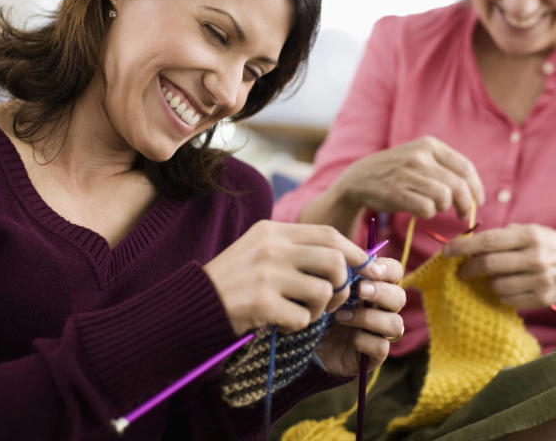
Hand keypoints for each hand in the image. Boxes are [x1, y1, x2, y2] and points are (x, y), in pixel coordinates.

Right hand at [204, 220, 368, 334]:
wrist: (192, 306)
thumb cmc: (233, 281)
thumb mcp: (260, 251)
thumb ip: (296, 250)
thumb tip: (347, 258)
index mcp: (272, 230)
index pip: (328, 234)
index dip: (353, 252)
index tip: (363, 270)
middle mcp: (271, 247)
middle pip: (334, 260)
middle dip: (342, 285)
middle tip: (329, 300)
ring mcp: (266, 274)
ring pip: (324, 291)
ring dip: (320, 310)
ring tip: (301, 313)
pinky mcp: (260, 302)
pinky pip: (303, 318)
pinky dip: (297, 326)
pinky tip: (280, 323)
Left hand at [315, 256, 405, 375]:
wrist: (304, 343)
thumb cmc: (316, 307)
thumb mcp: (325, 285)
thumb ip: (339, 270)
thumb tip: (350, 256)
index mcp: (373, 286)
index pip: (395, 271)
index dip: (388, 269)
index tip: (371, 270)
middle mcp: (381, 308)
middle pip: (399, 297)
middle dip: (381, 293)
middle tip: (360, 290)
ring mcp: (379, 333)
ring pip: (396, 324)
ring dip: (369, 318)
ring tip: (341, 317)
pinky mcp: (373, 356)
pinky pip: (382, 346)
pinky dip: (366, 341)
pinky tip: (349, 339)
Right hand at [332, 136, 484, 220]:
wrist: (360, 177)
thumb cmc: (398, 171)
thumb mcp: (420, 156)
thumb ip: (446, 168)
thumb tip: (474, 191)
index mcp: (430, 144)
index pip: (465, 168)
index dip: (476, 188)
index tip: (478, 201)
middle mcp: (420, 156)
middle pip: (458, 186)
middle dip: (465, 205)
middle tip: (463, 215)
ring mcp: (407, 173)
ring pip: (444, 198)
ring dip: (442, 208)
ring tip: (432, 207)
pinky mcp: (396, 192)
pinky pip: (427, 209)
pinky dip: (427, 214)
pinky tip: (418, 210)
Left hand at [443, 223, 555, 309]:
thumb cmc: (544, 244)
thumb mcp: (527, 231)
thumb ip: (500, 236)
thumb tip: (467, 243)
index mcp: (529, 236)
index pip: (489, 241)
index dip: (464, 246)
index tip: (446, 251)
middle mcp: (536, 257)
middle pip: (489, 265)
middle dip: (468, 268)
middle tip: (460, 271)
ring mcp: (541, 280)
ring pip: (497, 285)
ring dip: (488, 282)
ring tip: (491, 277)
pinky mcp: (543, 298)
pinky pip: (508, 299)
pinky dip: (502, 294)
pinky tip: (507, 286)